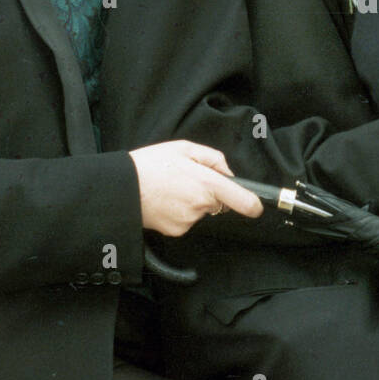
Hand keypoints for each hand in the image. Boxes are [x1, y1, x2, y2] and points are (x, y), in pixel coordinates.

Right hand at [129, 141, 263, 236]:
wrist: (121, 188)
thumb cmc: (150, 165)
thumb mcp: (184, 148)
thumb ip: (213, 159)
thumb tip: (229, 173)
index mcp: (207, 182)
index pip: (243, 200)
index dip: (253, 204)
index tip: (257, 206)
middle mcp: (201, 204)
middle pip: (219, 203)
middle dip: (209, 194)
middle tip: (186, 181)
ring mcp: (189, 220)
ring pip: (201, 212)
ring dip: (193, 203)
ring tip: (171, 189)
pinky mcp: (177, 231)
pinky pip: (187, 221)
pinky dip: (180, 213)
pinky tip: (165, 201)